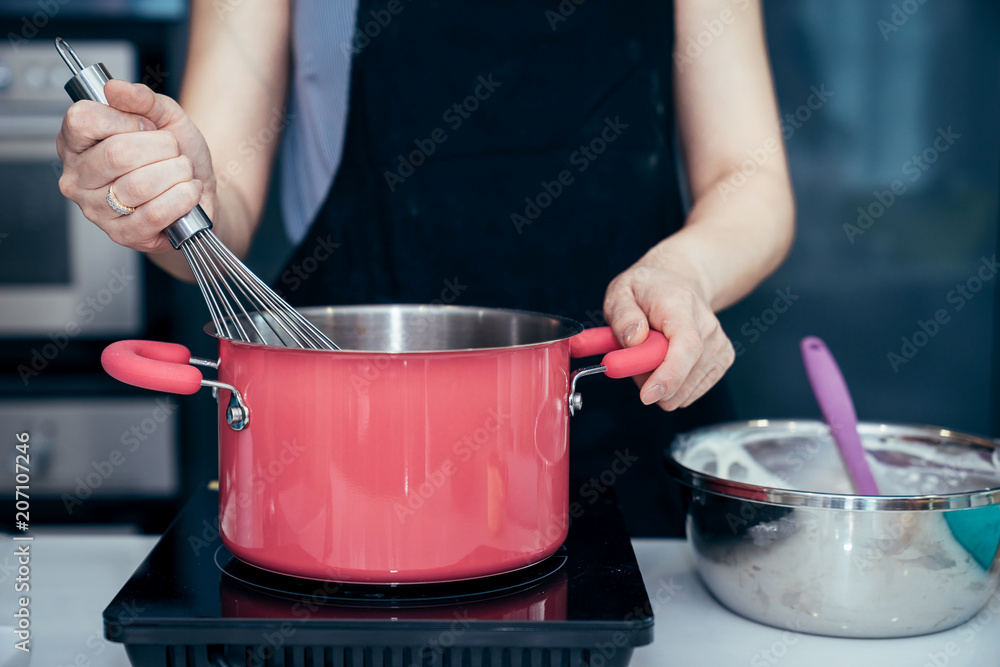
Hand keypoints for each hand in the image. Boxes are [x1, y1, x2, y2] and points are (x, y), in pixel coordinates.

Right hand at [56, 80, 216, 252]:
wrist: (200, 190)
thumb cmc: (176, 155)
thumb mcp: (164, 116)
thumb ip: (142, 98)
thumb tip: (114, 88)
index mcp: (76, 143)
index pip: (83, 119)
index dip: (126, 119)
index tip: (146, 127)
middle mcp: (78, 178)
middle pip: (118, 153)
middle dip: (161, 147)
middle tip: (171, 152)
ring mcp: (97, 211)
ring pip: (141, 184)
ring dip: (177, 173)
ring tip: (181, 172)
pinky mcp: (123, 235)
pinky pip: (157, 212)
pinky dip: (184, 197)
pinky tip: (188, 191)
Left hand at [604, 260, 734, 410]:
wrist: (679, 283)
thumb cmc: (647, 290)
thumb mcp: (621, 292)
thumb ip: (622, 315)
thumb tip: (634, 339)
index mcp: (682, 306)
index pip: (687, 346)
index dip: (669, 375)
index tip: (646, 395)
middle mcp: (708, 328)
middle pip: (685, 377)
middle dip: (649, 380)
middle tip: (634, 357)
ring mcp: (719, 346)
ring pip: (684, 393)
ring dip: (659, 384)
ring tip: (650, 354)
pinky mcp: (722, 361)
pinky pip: (689, 394)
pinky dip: (672, 387)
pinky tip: (666, 361)